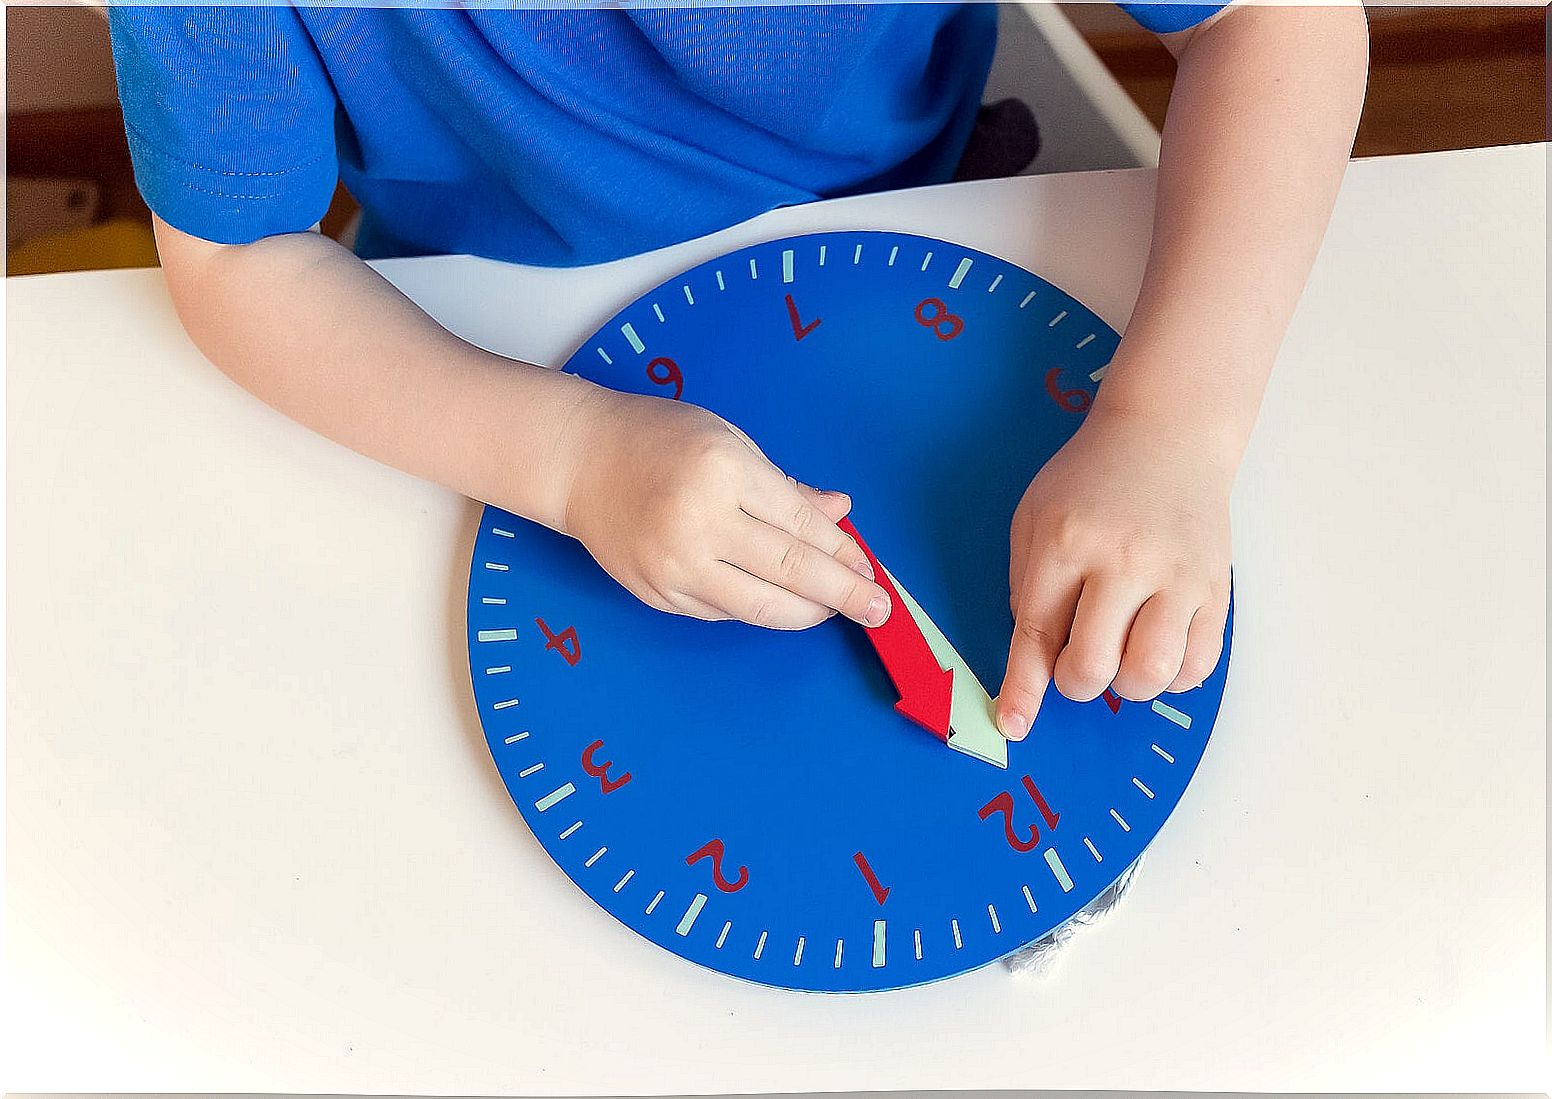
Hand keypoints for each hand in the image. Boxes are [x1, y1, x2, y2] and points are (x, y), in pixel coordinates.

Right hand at [562, 387, 891, 629]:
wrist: (578, 460)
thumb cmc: (656, 438)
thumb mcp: (729, 440)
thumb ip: (785, 486)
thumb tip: (840, 514)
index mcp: (723, 472)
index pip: (801, 526)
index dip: (843, 554)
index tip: (871, 571)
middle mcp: (699, 523)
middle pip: (790, 572)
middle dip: (844, 595)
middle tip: (878, 610)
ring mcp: (675, 565)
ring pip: (759, 606)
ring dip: (806, 613)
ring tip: (832, 610)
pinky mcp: (658, 593)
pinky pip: (722, 612)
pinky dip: (757, 609)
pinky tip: (779, 602)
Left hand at [996, 405, 1232, 739]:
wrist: (1168, 434)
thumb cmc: (1091, 479)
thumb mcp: (1035, 517)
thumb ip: (1027, 587)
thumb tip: (1032, 662)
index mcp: (1066, 543)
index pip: (1037, 634)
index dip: (1023, 689)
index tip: (1013, 724)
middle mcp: (1123, 561)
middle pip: (1093, 667)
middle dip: (1076, 682)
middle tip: (1077, 659)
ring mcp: (1176, 576)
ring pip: (1150, 674)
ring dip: (1126, 684)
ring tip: (1121, 653)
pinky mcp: (1216, 588)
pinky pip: (1196, 665)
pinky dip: (1172, 676)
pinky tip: (1156, 647)